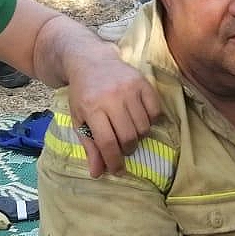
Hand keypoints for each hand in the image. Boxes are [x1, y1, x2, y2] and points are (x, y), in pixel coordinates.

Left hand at [64, 51, 162, 177]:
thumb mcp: (79, 120)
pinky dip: (150, 120)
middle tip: (122, 147)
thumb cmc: (83, 94)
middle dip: (127, 149)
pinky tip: (139, 118)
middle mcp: (111, 97)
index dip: (114, 161)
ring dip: (138, 136)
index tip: (117, 170)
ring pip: (143, 127)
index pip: (107, 142)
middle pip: (128, 136)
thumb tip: (97, 174)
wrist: (91, 61)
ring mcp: (129, 89)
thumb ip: (89, 147)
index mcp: (92, 108)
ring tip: (129, 130)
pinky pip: (155, 111)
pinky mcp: (143, 83)